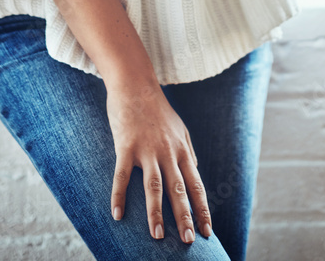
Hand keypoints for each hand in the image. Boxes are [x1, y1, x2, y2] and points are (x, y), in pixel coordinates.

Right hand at [106, 75, 211, 243]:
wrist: (136, 84)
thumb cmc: (157, 108)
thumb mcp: (179, 127)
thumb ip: (187, 149)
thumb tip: (195, 169)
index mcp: (181, 150)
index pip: (196, 184)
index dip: (202, 208)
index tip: (207, 231)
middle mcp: (168, 152)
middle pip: (178, 189)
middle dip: (184, 216)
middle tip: (188, 240)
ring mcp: (147, 149)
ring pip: (153, 186)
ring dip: (155, 213)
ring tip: (157, 236)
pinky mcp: (126, 146)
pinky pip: (122, 175)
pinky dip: (119, 195)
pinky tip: (117, 215)